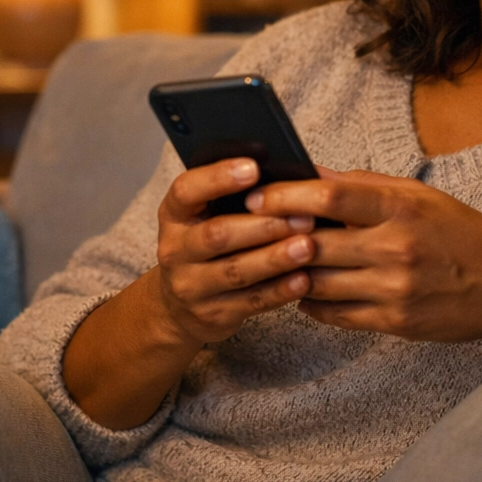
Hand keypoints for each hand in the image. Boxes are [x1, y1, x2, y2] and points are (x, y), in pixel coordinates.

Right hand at [154, 157, 315, 346]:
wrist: (178, 307)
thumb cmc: (204, 246)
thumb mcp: (203, 217)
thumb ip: (233, 198)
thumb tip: (284, 176)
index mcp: (173, 215)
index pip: (186, 191)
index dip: (218, 177)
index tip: (254, 167)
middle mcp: (175, 250)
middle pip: (218, 234)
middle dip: (264, 224)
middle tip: (303, 215)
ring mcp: (191, 286)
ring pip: (236, 271)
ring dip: (276, 258)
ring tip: (308, 246)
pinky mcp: (212, 314)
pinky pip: (251, 302)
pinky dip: (280, 290)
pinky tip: (304, 279)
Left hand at [245, 169, 481, 341]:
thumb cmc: (459, 230)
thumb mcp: (418, 195)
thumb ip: (364, 186)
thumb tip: (310, 173)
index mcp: (402, 208)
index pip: (330, 197)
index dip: (285, 196)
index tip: (255, 195)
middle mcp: (396, 248)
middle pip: (314, 243)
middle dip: (274, 236)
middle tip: (246, 230)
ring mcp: (394, 289)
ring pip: (316, 282)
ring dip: (288, 271)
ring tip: (268, 259)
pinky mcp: (394, 321)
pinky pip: (333, 314)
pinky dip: (310, 301)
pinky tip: (302, 288)